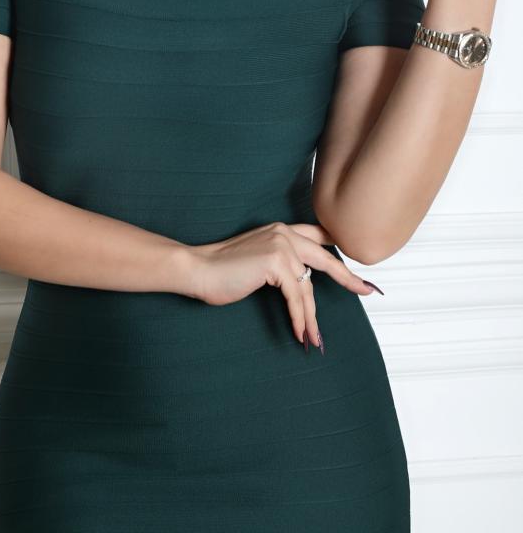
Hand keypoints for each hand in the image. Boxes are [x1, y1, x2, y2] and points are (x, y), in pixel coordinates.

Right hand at [188, 220, 376, 349]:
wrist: (199, 269)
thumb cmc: (224, 270)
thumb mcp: (259, 260)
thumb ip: (281, 262)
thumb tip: (303, 284)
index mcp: (281, 229)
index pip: (318, 237)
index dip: (339, 251)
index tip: (357, 264)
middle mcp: (284, 232)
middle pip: (325, 258)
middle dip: (348, 277)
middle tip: (367, 291)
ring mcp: (280, 245)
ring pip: (307, 287)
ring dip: (312, 317)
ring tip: (315, 338)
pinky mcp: (275, 262)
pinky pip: (295, 297)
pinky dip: (299, 317)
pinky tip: (299, 332)